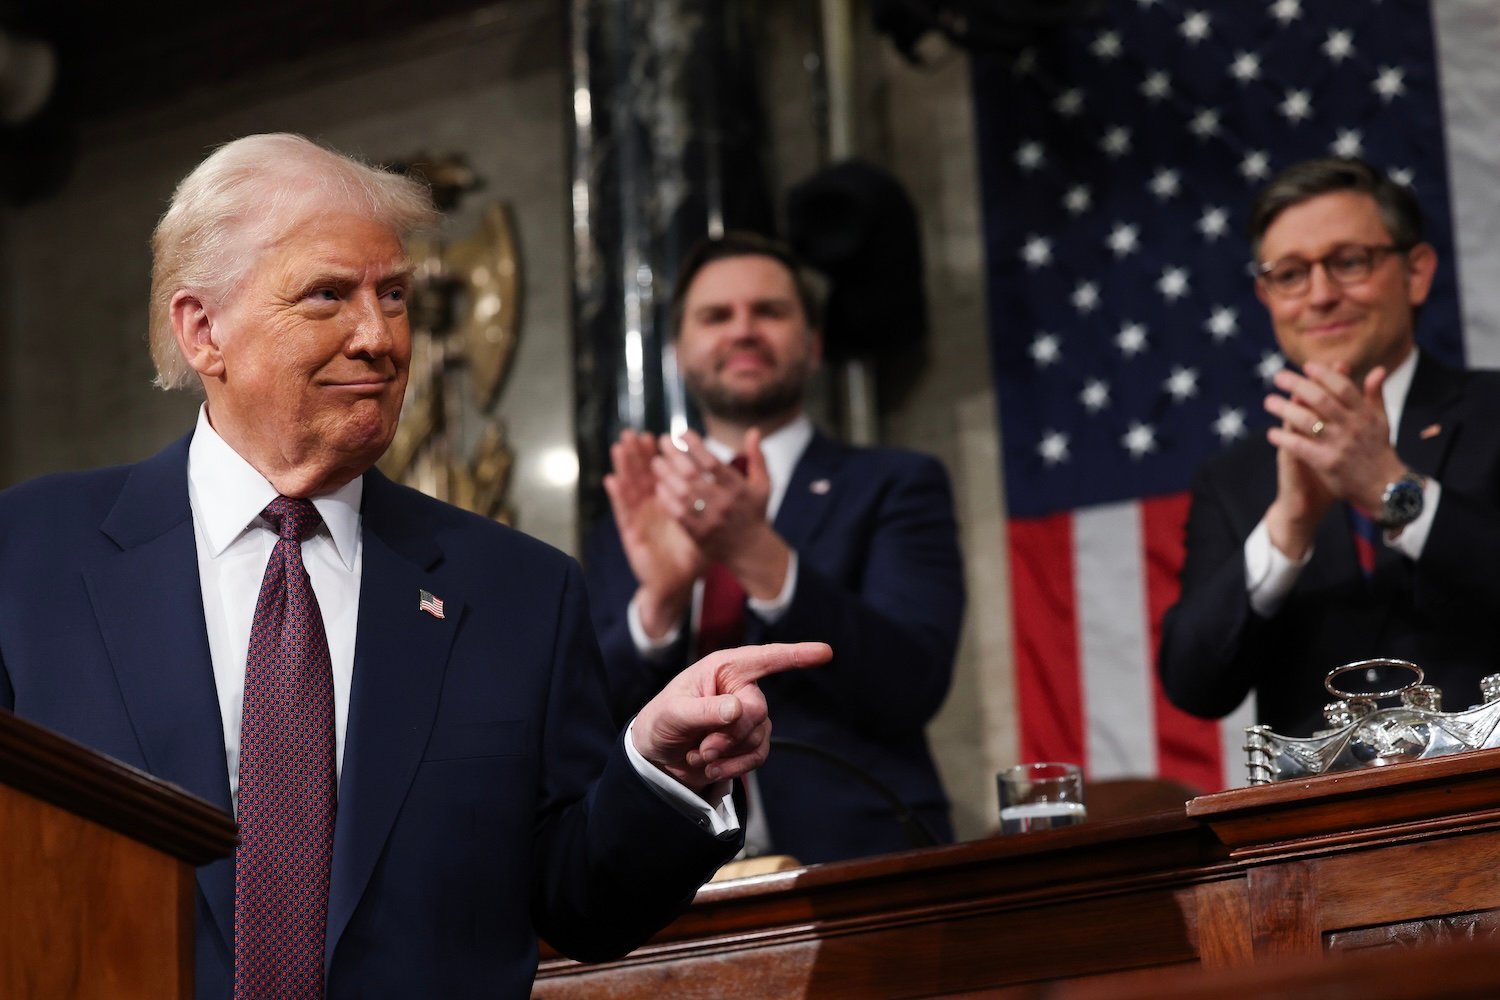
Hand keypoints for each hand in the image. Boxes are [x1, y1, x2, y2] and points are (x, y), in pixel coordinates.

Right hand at [604, 429, 705, 636]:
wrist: (675, 584)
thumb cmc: (690, 556)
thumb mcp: (703, 527)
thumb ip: (709, 506)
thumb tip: (723, 486)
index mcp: (668, 504)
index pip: (661, 475)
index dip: (658, 456)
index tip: (658, 435)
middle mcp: (651, 509)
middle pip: (642, 476)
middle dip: (637, 454)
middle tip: (633, 432)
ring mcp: (639, 520)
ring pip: (630, 489)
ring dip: (624, 468)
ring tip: (619, 446)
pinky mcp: (631, 535)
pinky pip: (623, 513)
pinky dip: (617, 496)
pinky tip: (611, 479)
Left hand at [631, 641, 832, 792]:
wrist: (656, 757)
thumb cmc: (660, 722)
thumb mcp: (673, 713)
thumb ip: (705, 711)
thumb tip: (738, 708)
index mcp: (723, 668)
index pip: (765, 658)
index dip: (796, 655)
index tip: (825, 653)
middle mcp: (740, 687)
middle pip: (757, 710)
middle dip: (729, 734)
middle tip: (703, 747)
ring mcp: (747, 715)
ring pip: (759, 735)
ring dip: (727, 752)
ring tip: (700, 754)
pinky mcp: (749, 740)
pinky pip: (758, 755)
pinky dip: (734, 766)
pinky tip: (712, 767)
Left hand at [651, 429, 790, 598]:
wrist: (750, 551)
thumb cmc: (754, 511)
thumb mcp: (763, 485)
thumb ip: (757, 458)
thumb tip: (753, 431)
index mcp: (738, 489)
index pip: (713, 463)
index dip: (695, 445)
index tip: (682, 433)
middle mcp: (724, 504)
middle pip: (692, 476)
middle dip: (674, 455)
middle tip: (662, 441)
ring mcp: (710, 521)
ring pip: (681, 495)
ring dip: (665, 475)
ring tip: (655, 461)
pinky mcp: (699, 535)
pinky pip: (678, 515)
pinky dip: (666, 499)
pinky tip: (659, 486)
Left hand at [1264, 361, 1407, 513]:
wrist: (1384, 487)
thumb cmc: (1379, 450)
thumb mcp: (1382, 420)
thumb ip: (1375, 394)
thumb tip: (1379, 369)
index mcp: (1364, 414)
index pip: (1343, 387)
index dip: (1324, 374)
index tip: (1306, 366)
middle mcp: (1352, 426)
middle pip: (1320, 399)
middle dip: (1297, 385)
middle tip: (1278, 376)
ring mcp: (1339, 444)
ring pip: (1306, 421)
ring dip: (1284, 409)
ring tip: (1269, 402)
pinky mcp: (1327, 463)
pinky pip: (1300, 447)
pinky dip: (1284, 439)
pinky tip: (1271, 433)